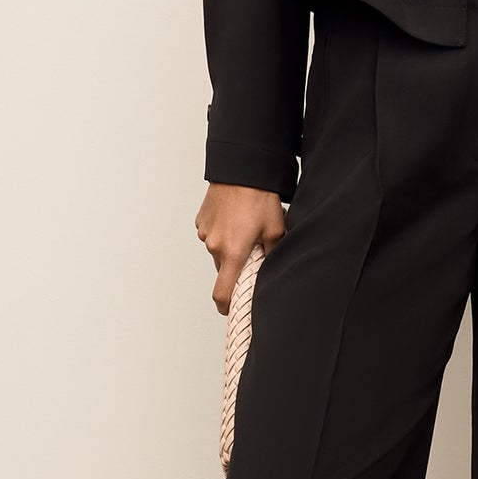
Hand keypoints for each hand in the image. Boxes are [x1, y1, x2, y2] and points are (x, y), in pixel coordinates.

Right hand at [196, 182, 286, 314]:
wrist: (241, 169)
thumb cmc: (259, 198)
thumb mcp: (276, 229)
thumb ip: (273, 255)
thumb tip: (272, 269)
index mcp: (232, 253)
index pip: (222, 293)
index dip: (227, 306)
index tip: (232, 310)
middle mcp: (214, 245)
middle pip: (224, 269)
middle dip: (238, 266)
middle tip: (255, 251)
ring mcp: (205, 232)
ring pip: (218, 251)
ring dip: (231, 248)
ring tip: (247, 228)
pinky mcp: (201, 220)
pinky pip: (212, 234)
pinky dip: (223, 233)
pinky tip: (236, 218)